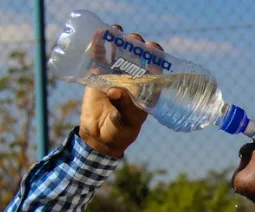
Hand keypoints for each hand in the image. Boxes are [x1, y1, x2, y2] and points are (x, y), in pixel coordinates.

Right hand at [79, 25, 164, 157]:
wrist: (99, 137)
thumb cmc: (121, 131)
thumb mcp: (126, 121)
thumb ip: (123, 105)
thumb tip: (115, 89)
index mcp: (147, 89)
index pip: (155, 67)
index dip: (155, 56)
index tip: (152, 48)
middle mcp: (133, 79)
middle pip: (138, 57)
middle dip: (137, 45)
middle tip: (133, 40)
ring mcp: (116, 75)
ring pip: (120, 53)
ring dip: (119, 40)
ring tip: (116, 30)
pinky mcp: (100, 75)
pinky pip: (100, 58)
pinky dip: (99, 45)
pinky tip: (99, 33)